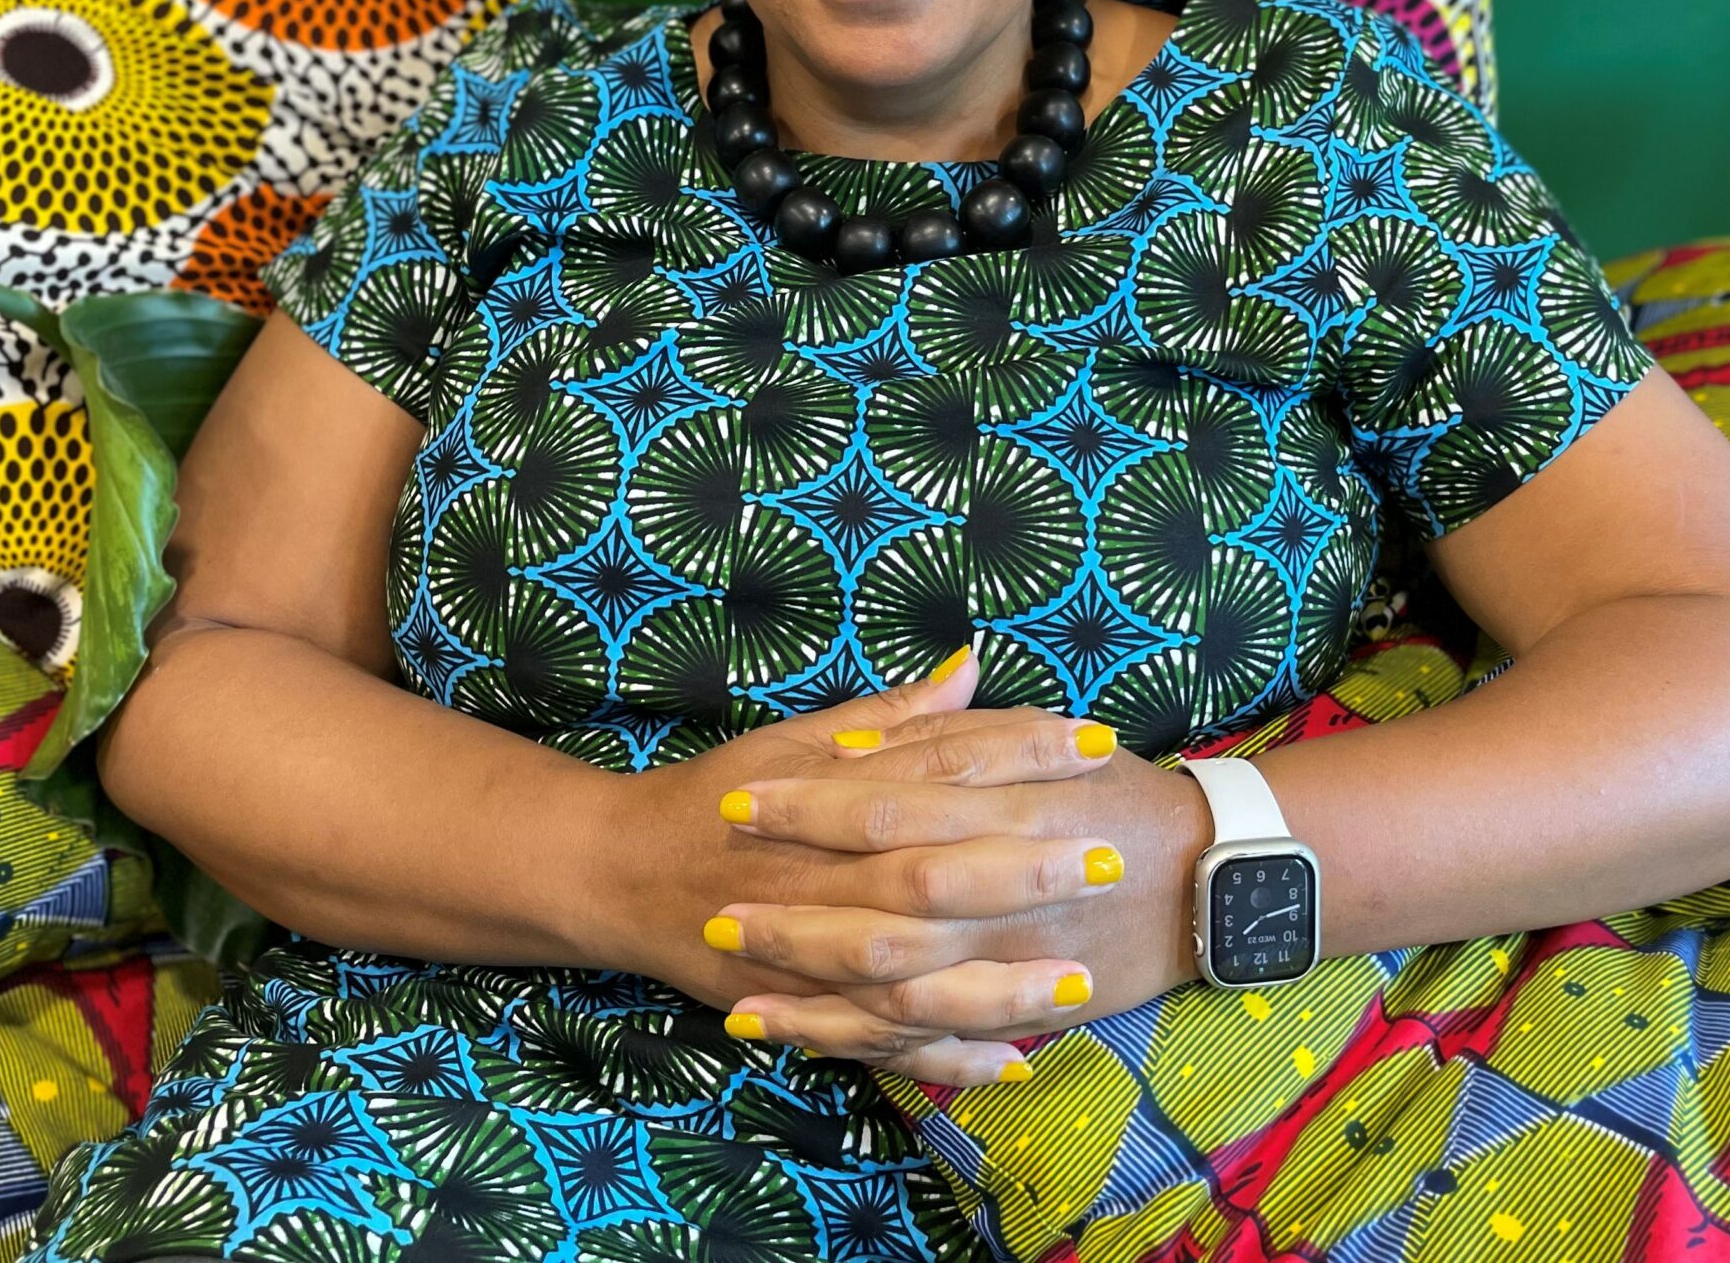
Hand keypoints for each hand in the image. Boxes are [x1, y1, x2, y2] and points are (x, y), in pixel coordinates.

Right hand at [588, 652, 1136, 1085]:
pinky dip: (946, 1059)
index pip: (940, 767)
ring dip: (997, 980)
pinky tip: (1016, 1063)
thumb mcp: (796, 739)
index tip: (1097, 745)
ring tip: (1079, 979)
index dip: (1021, 754)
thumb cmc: (716, 796)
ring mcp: (810, 953)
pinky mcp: (801, 1009)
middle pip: (933, 872)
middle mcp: (824, 874)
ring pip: (913, 975)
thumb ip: (892, 716)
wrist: (618, 872)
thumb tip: (970, 664)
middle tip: (1111, 856)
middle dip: (1025, 868)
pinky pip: (881, 1044)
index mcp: (830, 795)